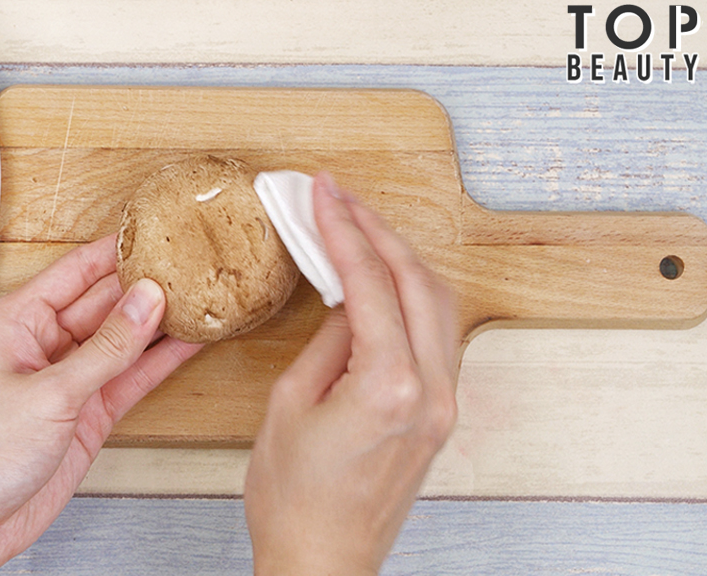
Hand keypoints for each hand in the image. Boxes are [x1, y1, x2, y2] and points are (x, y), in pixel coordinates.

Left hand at [0, 235, 202, 575]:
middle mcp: (43, 346)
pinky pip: (130, 376)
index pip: (75, 272)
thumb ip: (105, 349)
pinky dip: (159, 362)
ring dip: (158, 323)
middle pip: (104, 303)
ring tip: (199, 297)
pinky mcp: (88, 413)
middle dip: (144, 286)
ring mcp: (69, 380)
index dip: (115, 251)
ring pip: (123, 340)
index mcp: (17, 323)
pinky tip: (187, 343)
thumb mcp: (49, 394)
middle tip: (189, 266)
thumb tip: (145, 303)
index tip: (154, 232)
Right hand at [244, 173, 458, 574]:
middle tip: (341, 199)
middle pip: (419, 282)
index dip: (343, 229)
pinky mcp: (439, 414)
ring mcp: (443, 404)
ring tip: (361, 229)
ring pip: (438, 305)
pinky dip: (412, 297)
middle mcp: (431, 391)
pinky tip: (384, 282)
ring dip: (401, 260)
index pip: (370, 283)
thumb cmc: (295, 500)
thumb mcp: (290, 406)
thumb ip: (328, 342)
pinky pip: (436, 335)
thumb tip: (348, 299)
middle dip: (378, 231)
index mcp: (389, 386)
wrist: (322, 561)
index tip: (323, 194)